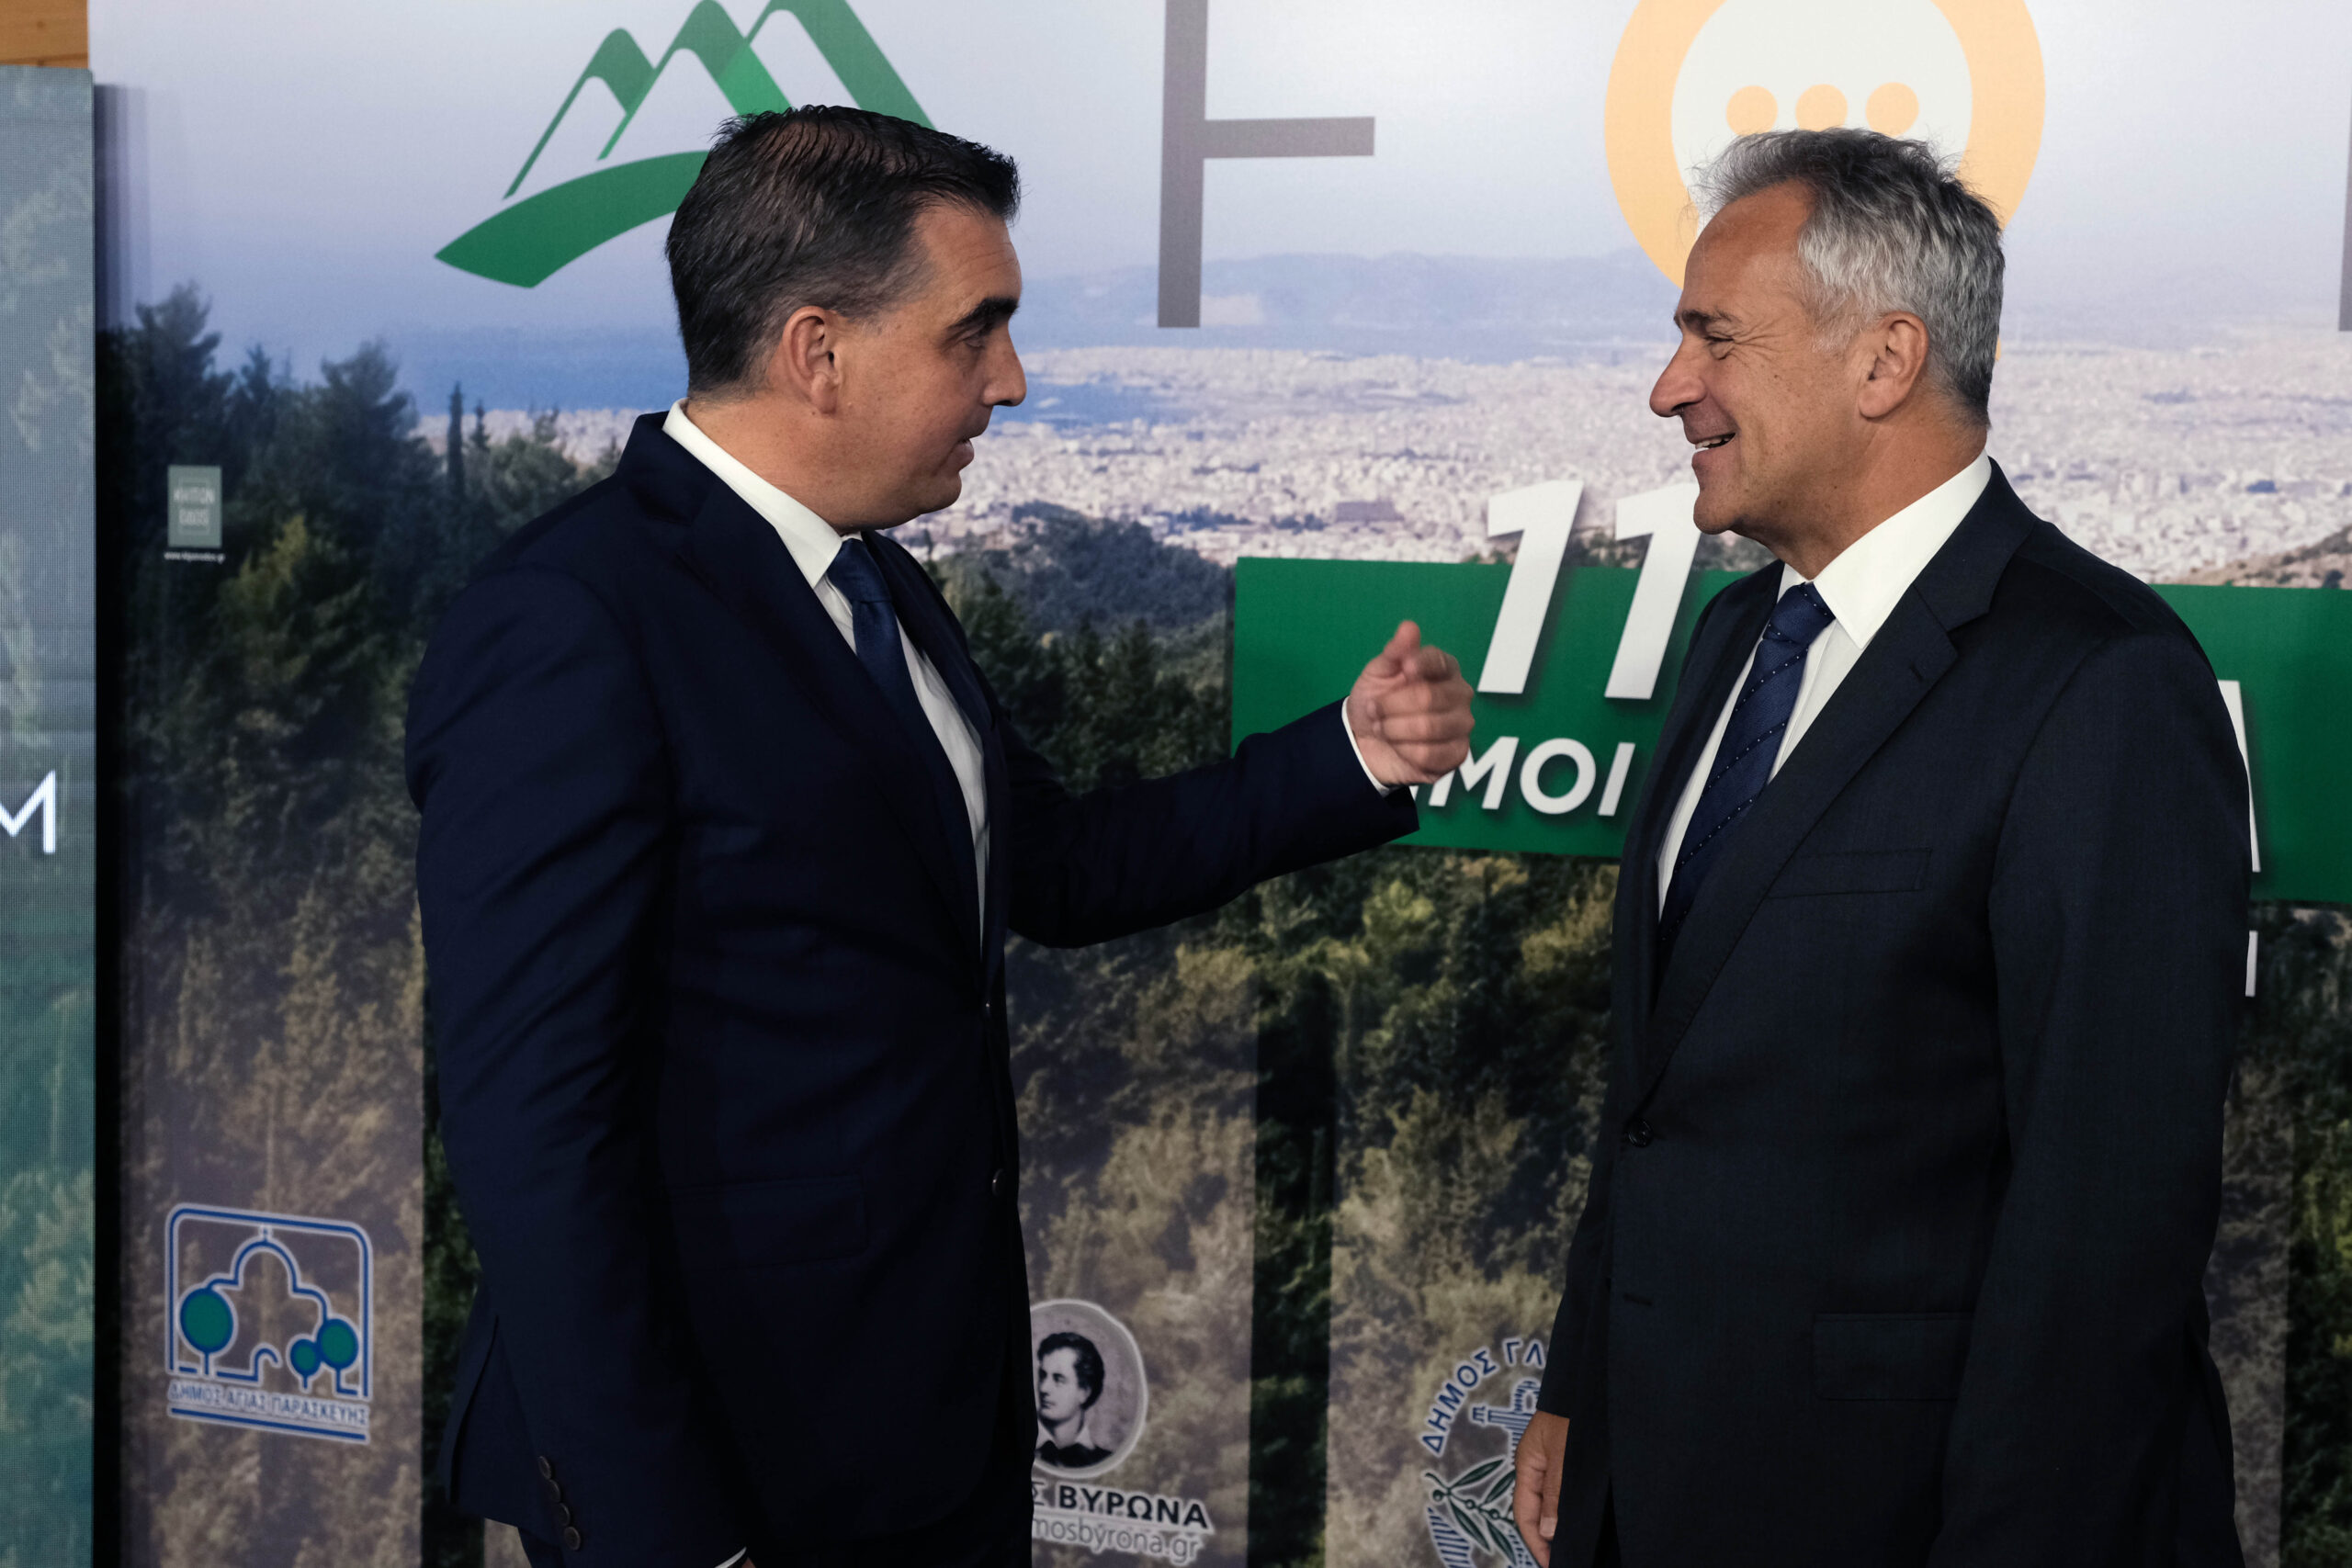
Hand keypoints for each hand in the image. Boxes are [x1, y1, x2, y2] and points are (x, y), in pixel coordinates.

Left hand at [1345, 621, 1473, 785]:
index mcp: (1444, 668)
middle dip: (1391, 706)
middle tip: (1374, 710)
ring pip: (1428, 728)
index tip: (1403, 670)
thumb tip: (1409, 627)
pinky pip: (1430, 754)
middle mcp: (1460, 694)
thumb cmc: (1377, 700)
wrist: (1365, 740)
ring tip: (1382, 728)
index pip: (1438, 661)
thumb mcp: (1377, 673)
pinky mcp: (1457, 754)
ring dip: (1393, 730)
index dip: (1418, 664)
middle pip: (1428, 697)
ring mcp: (1462, 725)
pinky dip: (1404, 751)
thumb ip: (1394, 652)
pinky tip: (1398, 747)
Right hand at [1512, 1410, 1568, 1565]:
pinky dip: (1569, 1510)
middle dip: (1546, 1538)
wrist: (1592, 1381)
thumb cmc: (1576, 1410)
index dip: (1536, 1543)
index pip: (1524, 1513)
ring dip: (1559, 1525)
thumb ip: (1555, 1493)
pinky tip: (1581, 1520)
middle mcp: (1539, 1464)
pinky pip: (1564, 1491)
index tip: (1551, 1564)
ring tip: (1572, 1547)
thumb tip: (1548, 1532)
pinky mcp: (1571, 1457)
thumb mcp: (1565, 1454)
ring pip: (1552, 1502)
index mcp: (1528, 1462)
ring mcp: (1554, 1460)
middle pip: (1536, 1510)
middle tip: (1562, 1560)